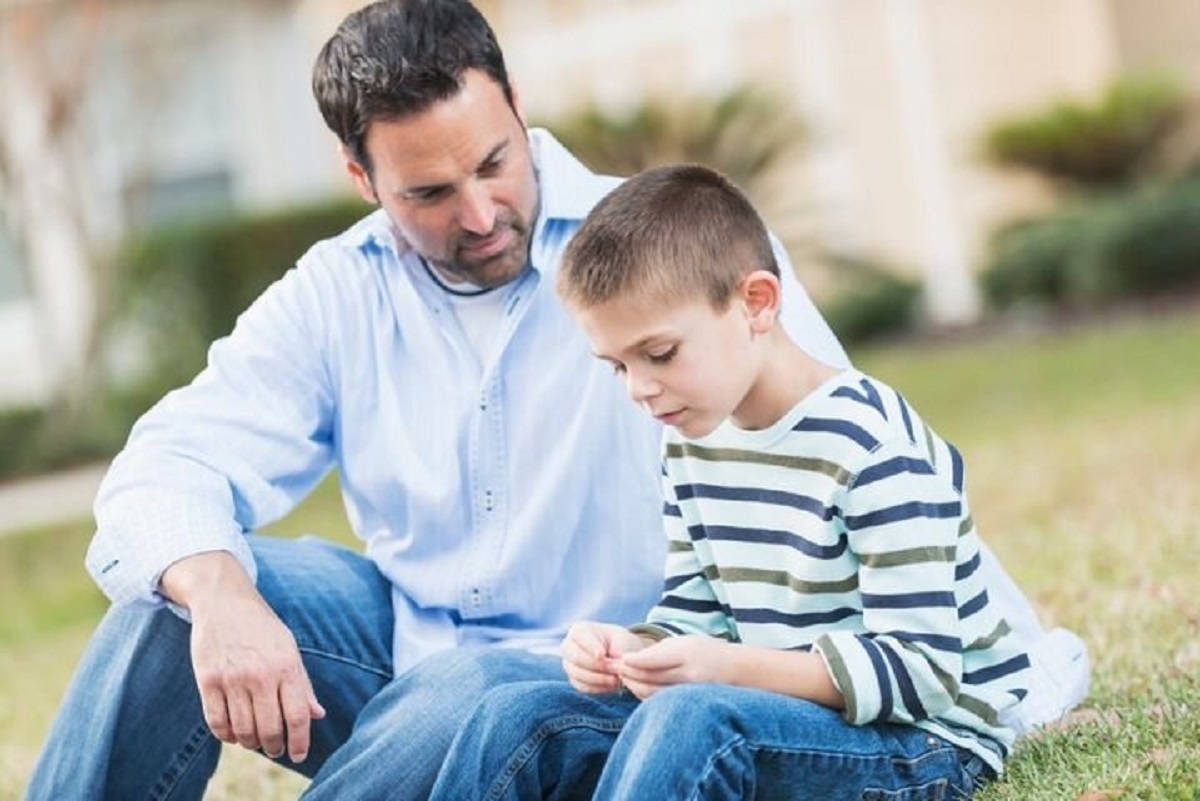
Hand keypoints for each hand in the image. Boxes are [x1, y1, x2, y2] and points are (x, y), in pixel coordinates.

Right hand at [162, 552, 325, 762]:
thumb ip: (302, 684)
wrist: (224, 600)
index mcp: (286, 665)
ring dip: (251, 743)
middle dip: (274, 747)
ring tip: (256, 741)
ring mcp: (232, 678)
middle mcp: (260, 674)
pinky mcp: (207, 680)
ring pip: (243, 730)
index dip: (300, 741)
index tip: (299, 754)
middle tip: (275, 749)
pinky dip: (226, 736)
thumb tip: (318, 715)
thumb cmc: (262, 627)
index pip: (298, 715)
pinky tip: (234, 734)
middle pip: (270, 728)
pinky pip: (216, 722)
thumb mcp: (289, 648)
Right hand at [561, 621, 649, 693]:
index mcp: (579, 630)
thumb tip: (614, 661)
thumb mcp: (623, 640)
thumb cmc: (621, 643)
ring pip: (577, 674)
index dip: (590, 646)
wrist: (621, 657)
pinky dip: (598, 687)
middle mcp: (569, 646)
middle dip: (596, 665)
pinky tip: (612, 685)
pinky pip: (582, 686)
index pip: (579, 636)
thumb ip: (618, 648)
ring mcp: (569, 664)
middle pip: (575, 657)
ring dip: (598, 678)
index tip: (603, 655)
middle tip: (614, 669)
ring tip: (616, 678)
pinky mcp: (574, 680)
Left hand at [615, 635, 736, 699]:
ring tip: (624, 677)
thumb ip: (660, 650)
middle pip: (649, 678)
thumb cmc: (706, 651)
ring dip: (633, 686)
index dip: (632, 661)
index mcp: (686, 654)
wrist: (735, 670)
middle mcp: (687, 674)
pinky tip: (638, 687)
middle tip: (615, 668)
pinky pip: (659, 700)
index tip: (620, 659)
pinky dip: (644, 695)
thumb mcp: (685, 642)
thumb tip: (631, 659)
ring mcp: (688, 691)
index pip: (652, 660)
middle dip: (628, 674)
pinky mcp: (687, 702)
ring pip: (651, 693)